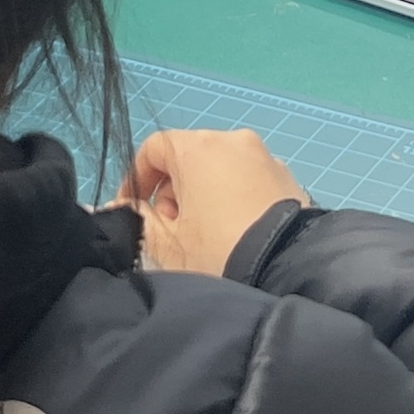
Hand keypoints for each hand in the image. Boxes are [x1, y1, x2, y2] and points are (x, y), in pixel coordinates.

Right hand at [117, 127, 309, 274]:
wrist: (288, 272)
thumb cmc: (218, 253)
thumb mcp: (166, 243)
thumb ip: (137, 219)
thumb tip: (124, 208)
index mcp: (199, 147)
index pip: (154, 148)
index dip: (137, 178)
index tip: (135, 210)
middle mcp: (234, 141)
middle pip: (188, 157)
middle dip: (173, 192)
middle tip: (172, 231)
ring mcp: (266, 158)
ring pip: (220, 169)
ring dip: (203, 196)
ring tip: (204, 238)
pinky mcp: (289, 178)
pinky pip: (248, 181)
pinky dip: (234, 199)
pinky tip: (236, 236)